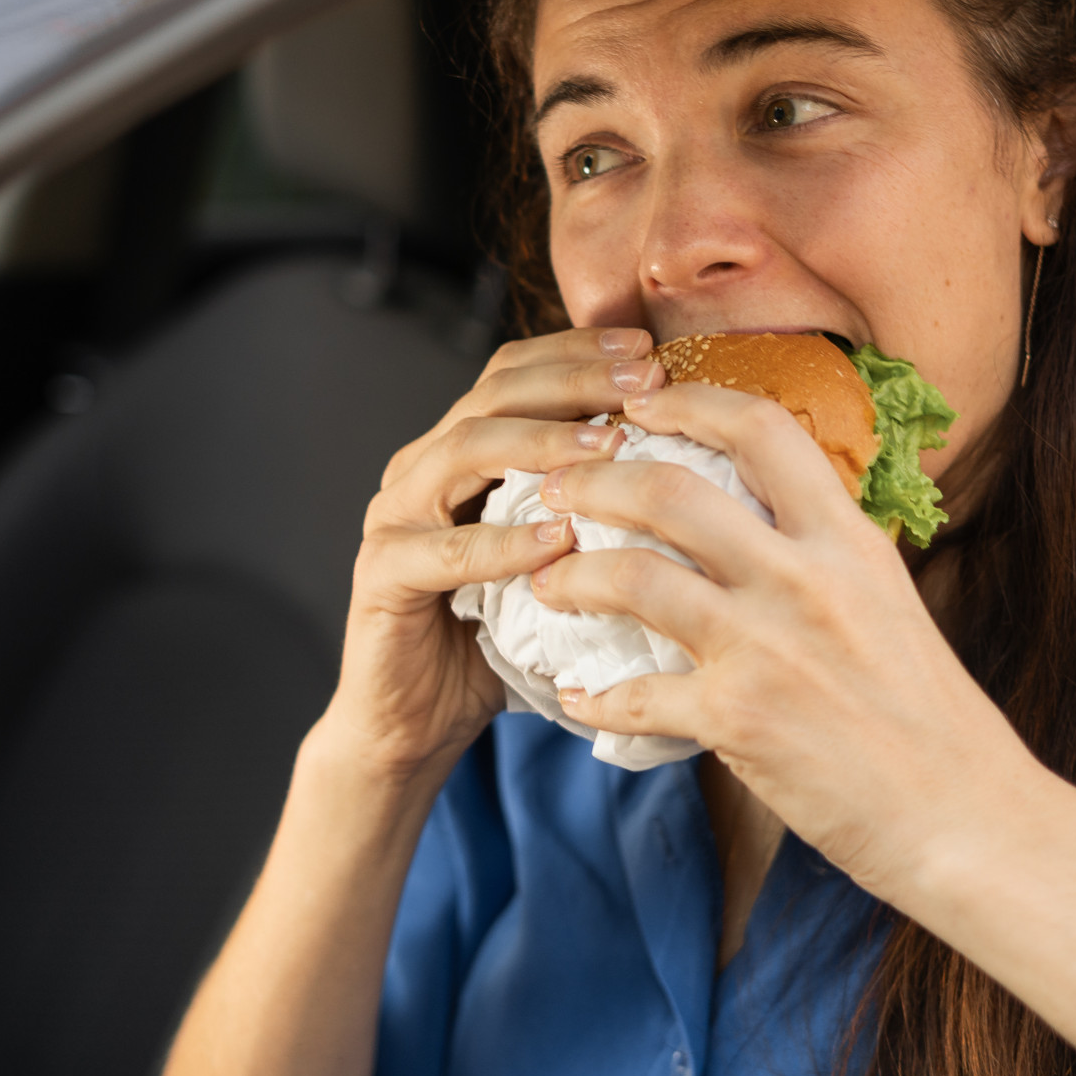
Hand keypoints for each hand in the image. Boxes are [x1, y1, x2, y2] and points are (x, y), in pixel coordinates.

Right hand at [330, 326, 668, 785]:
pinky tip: (558, 540)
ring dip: (543, 443)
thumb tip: (694, 474)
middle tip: (642, 382)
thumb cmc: (496, 641)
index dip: (579, 352)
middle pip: (494, 393)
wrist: (412, 725)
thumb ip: (591, 511)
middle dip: (574, 380)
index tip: (649, 351)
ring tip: (609, 446)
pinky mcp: (381, 575)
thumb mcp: (553, 562)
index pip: (516, 372)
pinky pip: (445, 551)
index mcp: (458, 452)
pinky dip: (504, 543)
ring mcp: (393, 517)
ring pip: (465, 449)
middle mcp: (420, 468)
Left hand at [535, 382, 1037, 899]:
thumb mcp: (890, 603)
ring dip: (571, 576)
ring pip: (633, 576)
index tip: (642, 406)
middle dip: (593, 479)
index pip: (761, 428)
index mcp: (848, 540)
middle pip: (669, 490)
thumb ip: (827, 556)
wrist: (964, 815)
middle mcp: (804, 578)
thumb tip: (768, 521)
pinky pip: (633, 696)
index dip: (688, 402)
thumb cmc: (931, 717)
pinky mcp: (736, 720)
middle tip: (555, 489)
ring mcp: (766, 647)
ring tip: (543, 583)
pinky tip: (574, 699)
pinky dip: (591, 698)